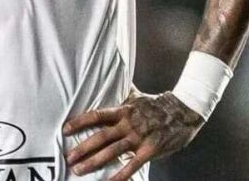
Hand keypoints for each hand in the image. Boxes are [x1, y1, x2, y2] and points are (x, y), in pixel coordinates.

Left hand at [62, 90, 203, 179]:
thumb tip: (110, 77)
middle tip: (68, 158)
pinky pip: (132, 166)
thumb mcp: (137, 96)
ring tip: (78, 170)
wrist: (184, 111)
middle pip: (101, 137)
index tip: (65, 130)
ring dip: (93, 162)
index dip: (80, 122)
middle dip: (82, 148)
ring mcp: (139, 138)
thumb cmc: (157, 104)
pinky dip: (119, 175)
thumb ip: (121, 93)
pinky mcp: (149, 150)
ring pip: (112, 152)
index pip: (97, 115)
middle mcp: (128, 124)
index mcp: (123, 110)